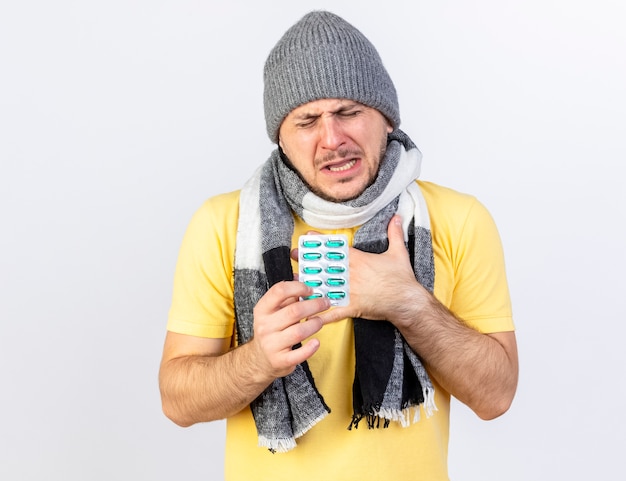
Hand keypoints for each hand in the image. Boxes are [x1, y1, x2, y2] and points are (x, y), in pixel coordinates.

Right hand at [250, 281, 329, 379]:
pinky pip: (299, 354)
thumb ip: (286, 296)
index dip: (298, 287)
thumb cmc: (271, 330)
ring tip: (320, 321)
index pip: (279, 291)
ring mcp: (271, 344)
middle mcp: (265, 326)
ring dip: (315, 324)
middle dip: (314, 305)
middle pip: (294, 311)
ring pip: (299, 331)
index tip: (310, 289)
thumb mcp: (272, 311)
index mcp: (262, 309)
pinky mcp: (280, 360)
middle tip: (325, 303)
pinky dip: (311, 348)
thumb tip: (300, 277)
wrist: (260, 359)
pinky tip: (316, 342)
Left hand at [300, 216, 425, 325]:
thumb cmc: (402, 278)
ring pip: (325, 287)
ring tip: (294, 282)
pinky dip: (321, 313)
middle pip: (325, 265)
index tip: (307, 238)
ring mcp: (351, 292)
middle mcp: (351, 274)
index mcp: (359, 260)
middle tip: (294, 256)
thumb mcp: (399, 252)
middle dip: (308, 260)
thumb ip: (395, 233)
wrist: (408, 301)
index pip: (336, 248)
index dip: (320, 242)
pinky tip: (309, 313)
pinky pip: (333, 311)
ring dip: (309, 285)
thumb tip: (397, 216)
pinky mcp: (353, 307)